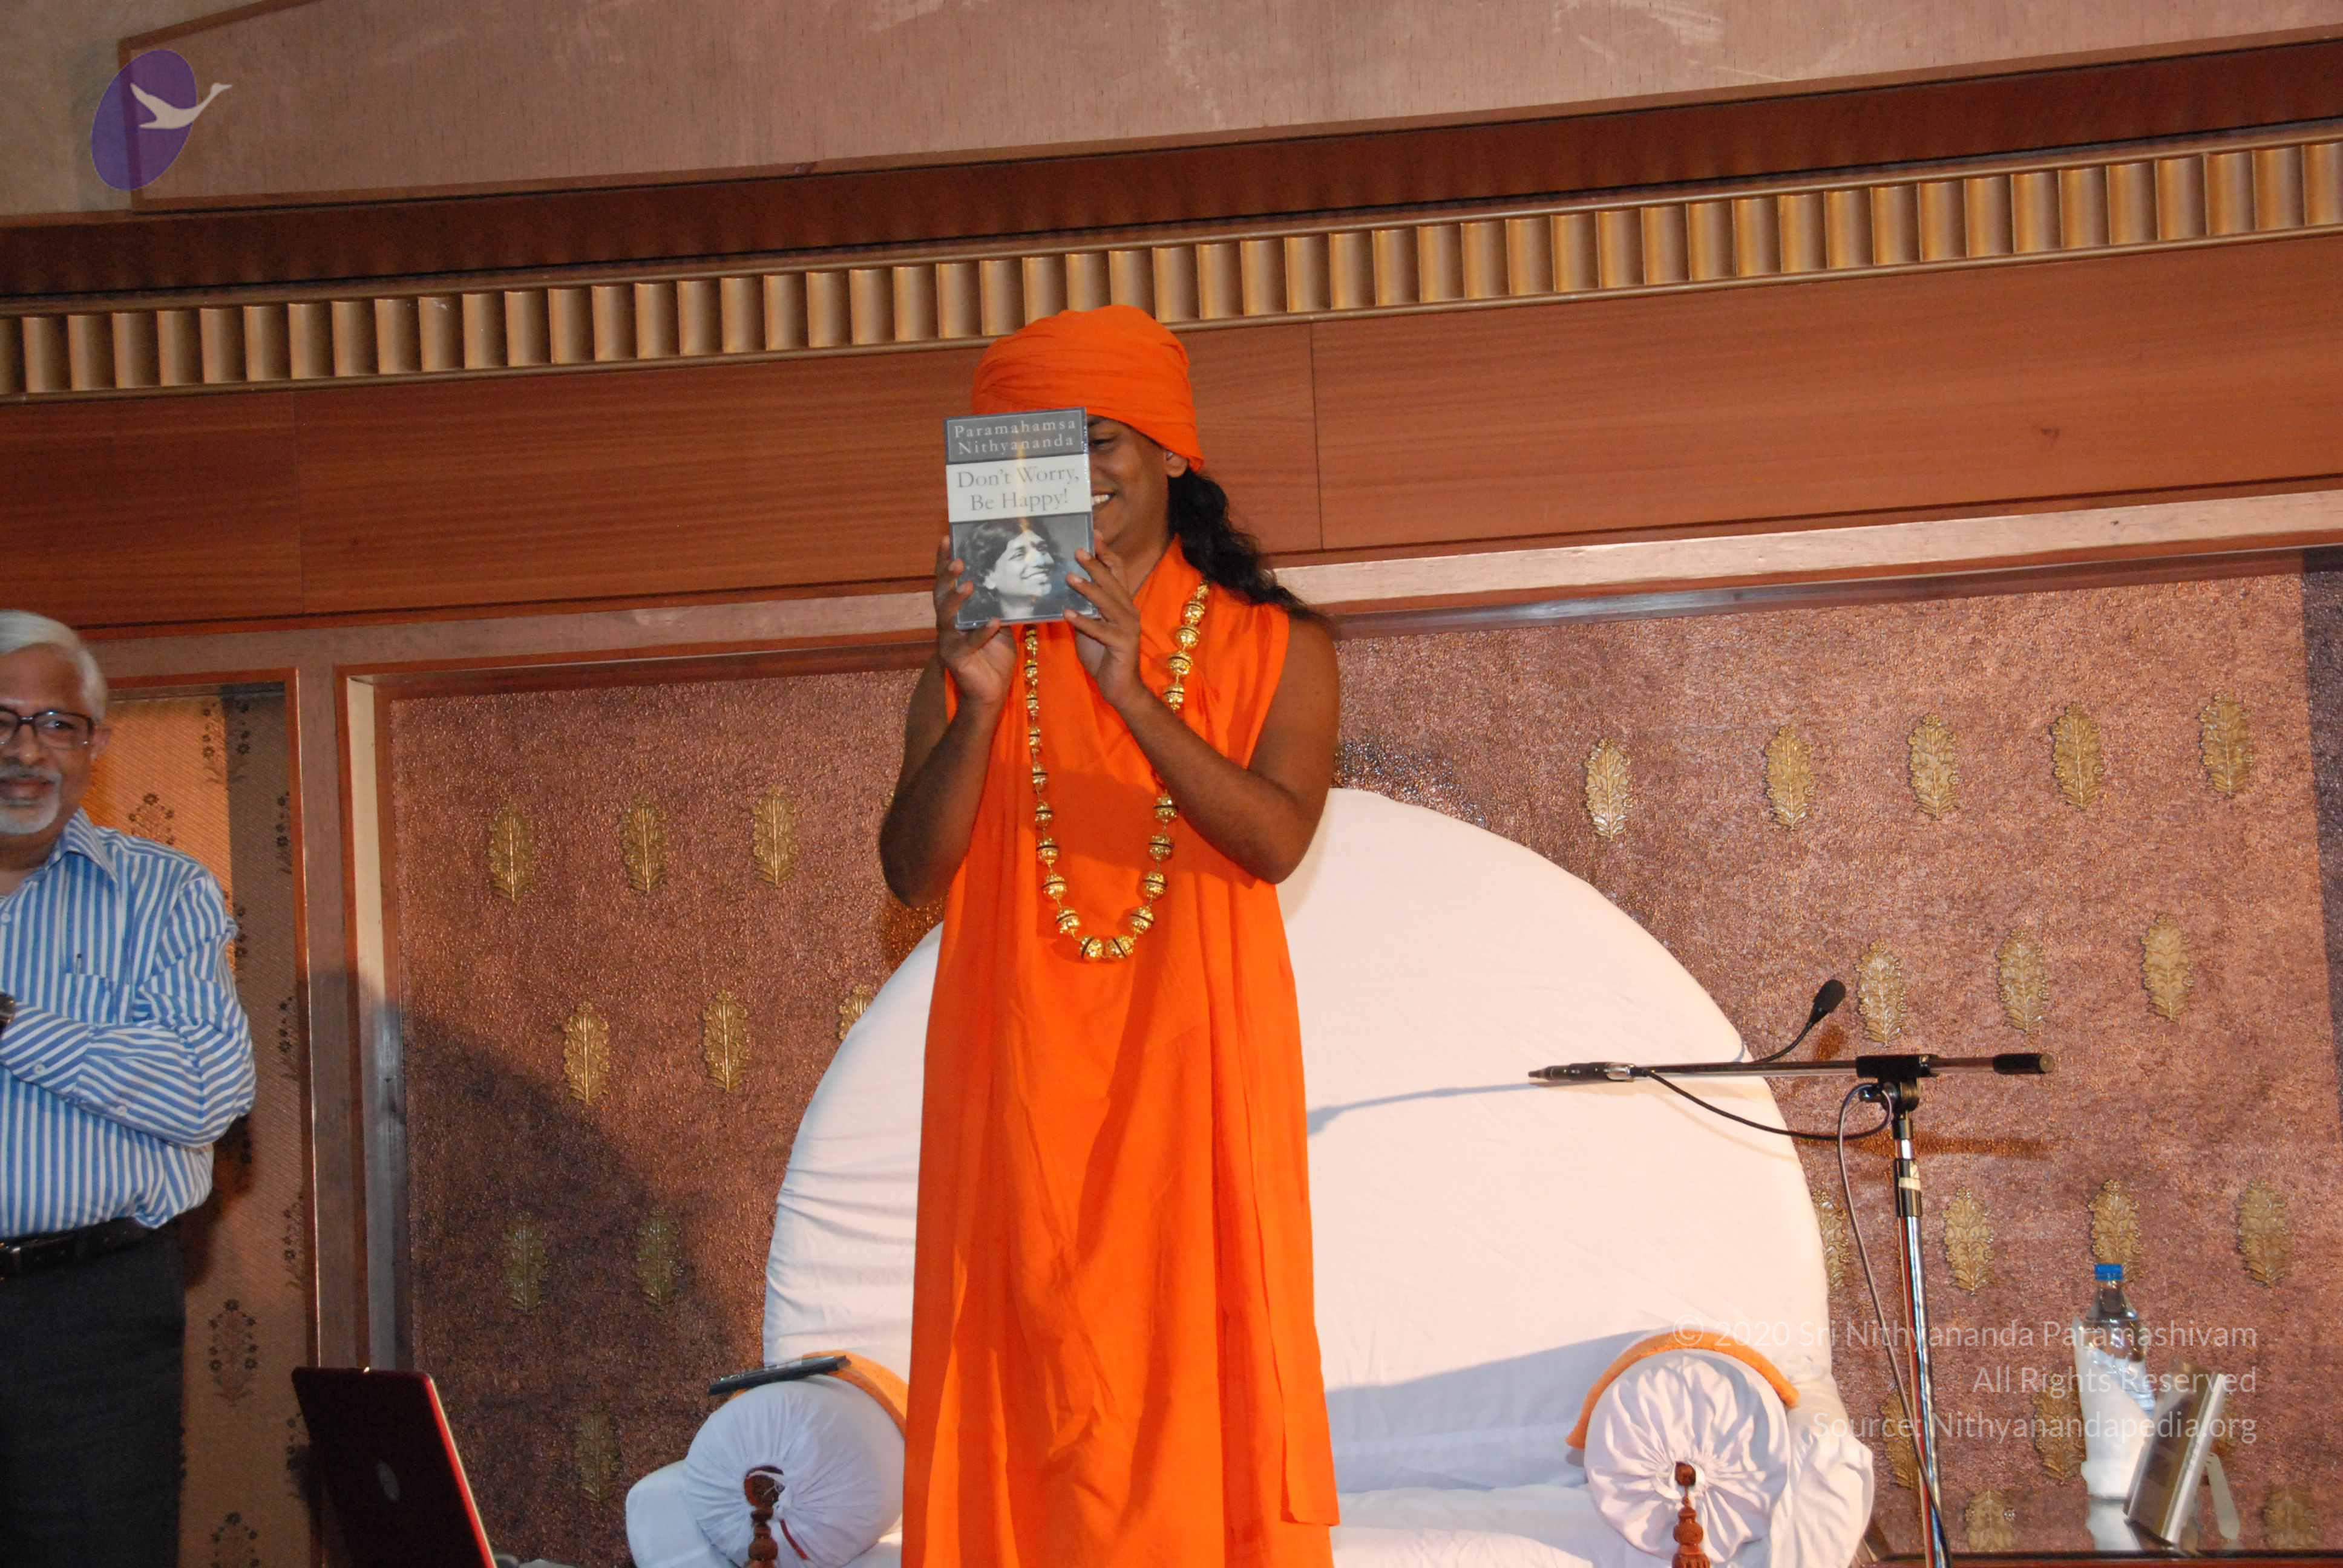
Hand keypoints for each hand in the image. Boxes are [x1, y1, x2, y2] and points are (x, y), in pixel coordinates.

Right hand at [931, 535, 1013, 707]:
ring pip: (947, 617)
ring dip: (957, 600)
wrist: (991, 691)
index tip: (947, 538)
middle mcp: (947, 624)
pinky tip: (994, 621)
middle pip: (940, 594)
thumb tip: (1019, 576)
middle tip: (958, 560)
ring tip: (969, 586)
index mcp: (956, 612)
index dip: (944, 561)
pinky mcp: (956, 659)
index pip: (946, 582)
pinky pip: (969, 643)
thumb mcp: (1000, 623)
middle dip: (947, 576)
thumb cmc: (994, 655)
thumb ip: (1001, 603)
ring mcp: (948, 641)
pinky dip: (981, 632)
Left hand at [1063, 550, 1149, 710]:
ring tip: (1069, 576)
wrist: (1120, 687)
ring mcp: (1128, 627)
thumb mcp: (1090, 626)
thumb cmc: (1103, 655)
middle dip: (1095, 564)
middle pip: (1112, 582)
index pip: (1118, 571)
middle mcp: (1128, 611)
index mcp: (1122, 604)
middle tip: (1077, 550)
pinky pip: (1101, 630)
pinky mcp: (1123, 644)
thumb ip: (1083, 607)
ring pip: (1107, 602)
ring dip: (1088, 588)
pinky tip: (1067, 614)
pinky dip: (1084, 621)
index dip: (1106, 553)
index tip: (1093, 534)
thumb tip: (1064, 587)